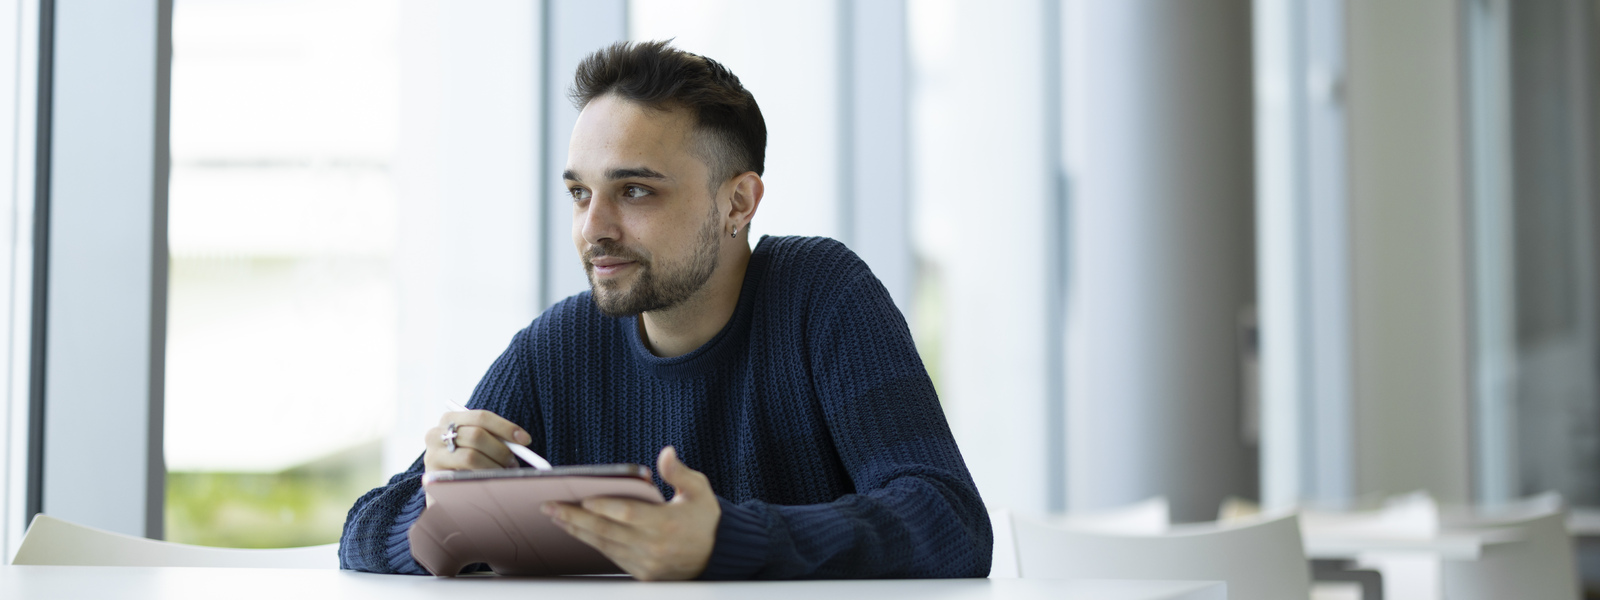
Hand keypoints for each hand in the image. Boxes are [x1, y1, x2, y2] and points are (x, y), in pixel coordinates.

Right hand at [423, 408, 532, 472]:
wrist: (443, 485)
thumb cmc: (468, 459)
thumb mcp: (479, 443)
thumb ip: (494, 438)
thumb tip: (522, 442)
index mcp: (449, 418)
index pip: (481, 416)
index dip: (506, 427)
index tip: (525, 440)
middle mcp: (435, 434)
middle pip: (477, 435)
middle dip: (500, 450)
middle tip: (513, 462)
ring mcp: (432, 456)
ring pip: (471, 456)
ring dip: (494, 466)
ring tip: (503, 473)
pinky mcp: (433, 477)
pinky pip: (463, 476)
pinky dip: (482, 478)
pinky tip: (489, 483)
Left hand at [543, 446, 721, 580]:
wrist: (717, 555)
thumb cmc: (706, 519)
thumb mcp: (700, 490)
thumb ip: (679, 473)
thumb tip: (666, 453)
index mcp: (668, 524)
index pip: (630, 514)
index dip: (606, 507)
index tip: (584, 498)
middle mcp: (654, 546)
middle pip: (607, 531)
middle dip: (575, 518)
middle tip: (550, 506)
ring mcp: (646, 563)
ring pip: (603, 545)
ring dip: (576, 530)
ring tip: (555, 516)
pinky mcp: (641, 573)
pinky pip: (610, 556)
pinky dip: (590, 542)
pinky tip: (576, 530)